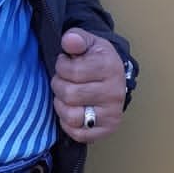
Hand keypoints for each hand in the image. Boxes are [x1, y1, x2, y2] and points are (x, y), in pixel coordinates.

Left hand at [51, 29, 125, 144]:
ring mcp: (112, 113)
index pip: (72, 72)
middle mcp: (114, 92)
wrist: (114, 76)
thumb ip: (76, 38)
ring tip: (65, 96)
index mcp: (109, 67)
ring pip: (72, 116)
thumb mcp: (88, 42)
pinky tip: (71, 110)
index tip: (64, 63)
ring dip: (61, 106)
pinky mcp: (108, 129)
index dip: (61, 67)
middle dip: (58, 86)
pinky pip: (78, 134)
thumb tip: (69, 41)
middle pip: (70, 95)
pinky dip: (68, 124)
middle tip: (63, 81)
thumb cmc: (96, 59)